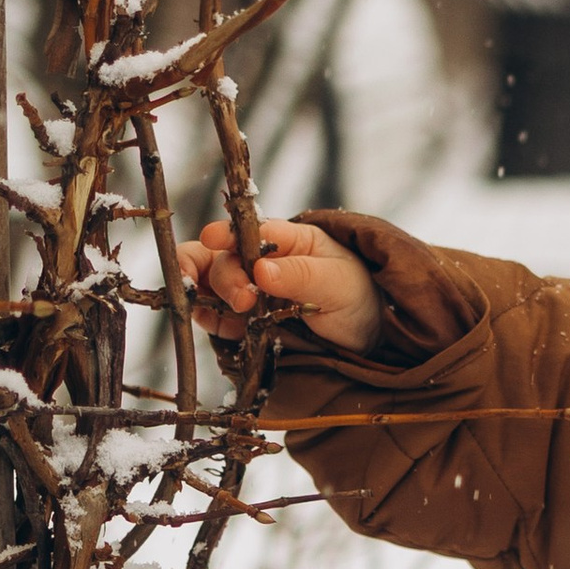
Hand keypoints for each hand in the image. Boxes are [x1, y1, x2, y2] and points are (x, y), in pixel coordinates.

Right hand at [174, 215, 381, 354]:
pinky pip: (212, 314)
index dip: (227, 232)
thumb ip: (300, 274)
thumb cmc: (356, 296)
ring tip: (225, 309)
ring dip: (206, 291)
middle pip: (225, 258)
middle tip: (244, 299)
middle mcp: (260, 261)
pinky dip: (204, 314)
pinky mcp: (240, 321)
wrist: (365, 337)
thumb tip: (261, 269)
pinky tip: (208, 319)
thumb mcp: (337, 281)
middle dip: (226, 276)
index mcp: (286, 240)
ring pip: (209, 281)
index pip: (249, 230)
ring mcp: (248, 291)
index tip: (212, 238)